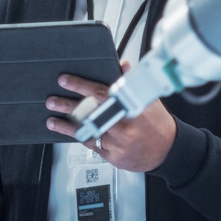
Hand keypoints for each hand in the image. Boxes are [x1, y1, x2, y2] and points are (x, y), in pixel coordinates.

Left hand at [45, 62, 176, 172]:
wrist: (168, 151)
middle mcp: (123, 125)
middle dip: (68, 105)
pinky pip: (91, 144)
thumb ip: (130, 82)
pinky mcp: (113, 156)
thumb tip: (121, 64)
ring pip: (87, 130)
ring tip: (52, 119)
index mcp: (131, 107)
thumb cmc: (157, 123)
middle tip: (52, 100)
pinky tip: (66, 131)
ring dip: (67, 124)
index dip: (81, 85)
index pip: (101, 92)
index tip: (65, 80)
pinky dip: (77, 137)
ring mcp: (117, 142)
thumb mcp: (148, 99)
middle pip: (90, 112)